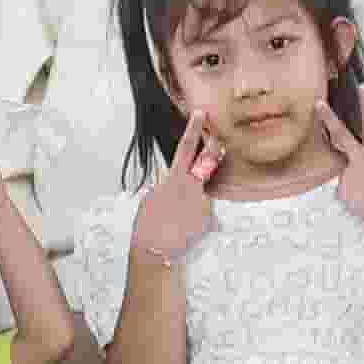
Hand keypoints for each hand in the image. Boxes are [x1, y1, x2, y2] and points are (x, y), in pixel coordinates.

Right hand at [131, 126, 226, 266]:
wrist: (156, 248)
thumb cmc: (147, 226)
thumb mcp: (150, 200)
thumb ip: (162, 188)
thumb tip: (165, 185)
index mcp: (173, 178)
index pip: (186, 147)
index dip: (194, 129)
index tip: (201, 115)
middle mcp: (191, 185)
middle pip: (207, 159)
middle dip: (213, 146)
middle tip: (216, 138)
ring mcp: (203, 201)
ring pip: (203, 195)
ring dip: (194, 203)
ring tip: (179, 220)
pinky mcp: (209, 217)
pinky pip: (204, 214)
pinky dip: (196, 220)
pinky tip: (186, 230)